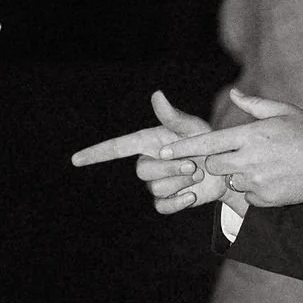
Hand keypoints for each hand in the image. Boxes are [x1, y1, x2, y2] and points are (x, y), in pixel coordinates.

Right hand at [71, 90, 229, 214]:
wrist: (226, 170)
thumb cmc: (208, 142)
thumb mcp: (193, 128)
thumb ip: (173, 116)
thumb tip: (156, 95)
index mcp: (148, 142)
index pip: (115, 148)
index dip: (95, 153)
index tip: (75, 159)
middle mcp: (148, 162)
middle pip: (143, 171)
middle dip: (170, 169)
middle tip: (193, 165)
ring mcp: (156, 183)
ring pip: (155, 188)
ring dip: (180, 182)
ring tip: (198, 174)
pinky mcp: (167, 201)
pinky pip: (162, 206)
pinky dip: (178, 202)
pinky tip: (192, 195)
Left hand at [193, 91, 302, 208]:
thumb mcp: (283, 111)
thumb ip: (254, 105)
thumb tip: (234, 93)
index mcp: (250, 135)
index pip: (207, 142)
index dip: (182, 148)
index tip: (162, 151)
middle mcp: (249, 159)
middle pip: (213, 164)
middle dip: (218, 161)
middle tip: (238, 155)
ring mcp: (256, 181)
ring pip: (229, 181)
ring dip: (238, 175)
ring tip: (264, 166)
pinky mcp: (264, 198)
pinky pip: (246, 195)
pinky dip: (253, 190)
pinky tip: (272, 179)